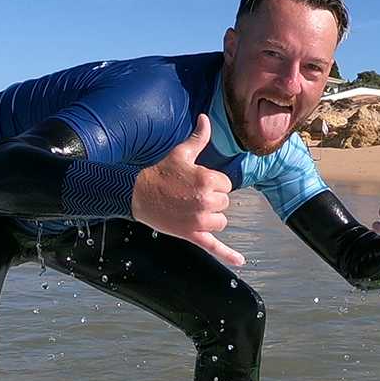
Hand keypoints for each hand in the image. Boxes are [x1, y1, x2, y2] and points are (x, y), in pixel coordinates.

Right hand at [132, 114, 244, 266]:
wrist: (139, 194)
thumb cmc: (161, 173)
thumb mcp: (181, 153)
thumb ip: (198, 138)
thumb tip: (205, 118)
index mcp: (207, 179)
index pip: (226, 185)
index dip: (213, 183)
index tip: (196, 182)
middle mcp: (206, 200)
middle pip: (224, 203)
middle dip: (211, 200)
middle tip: (190, 195)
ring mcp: (200, 220)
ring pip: (221, 221)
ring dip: (211, 217)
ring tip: (191, 209)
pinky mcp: (193, 235)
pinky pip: (215, 247)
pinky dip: (228, 255)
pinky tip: (240, 261)